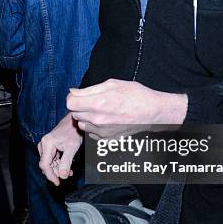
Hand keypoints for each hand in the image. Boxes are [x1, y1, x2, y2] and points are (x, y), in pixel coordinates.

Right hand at [38, 113, 82, 184]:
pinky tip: (67, 168)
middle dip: (56, 172)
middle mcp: (44, 144)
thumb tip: (62, 176)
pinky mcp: (50, 146)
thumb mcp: (72, 147)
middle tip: (67, 176)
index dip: (50, 175)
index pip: (44, 165)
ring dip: (58, 169)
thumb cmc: (74, 132)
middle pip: (46, 164)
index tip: (58, 183)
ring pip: (50, 162)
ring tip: (69, 172)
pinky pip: (52, 159)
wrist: (75, 121)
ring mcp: (46, 145)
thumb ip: (66, 162)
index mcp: (47, 144)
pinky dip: (59, 164)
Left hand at [67, 79, 187, 138]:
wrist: (152, 112)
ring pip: (82, 124)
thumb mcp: (112, 84)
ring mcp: (102, 131)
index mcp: (98, 103)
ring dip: (86, 118)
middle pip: (74, 114)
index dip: (73, 97)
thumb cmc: (136, 95)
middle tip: (93, 101)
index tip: (79, 95)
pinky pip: (91, 133)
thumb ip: (89, 89)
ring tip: (100, 111)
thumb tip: (73, 91)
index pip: (70, 103)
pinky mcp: (106, 139)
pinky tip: (106, 120)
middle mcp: (98, 119)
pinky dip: (94, 127)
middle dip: (80, 107)